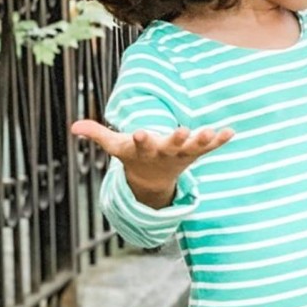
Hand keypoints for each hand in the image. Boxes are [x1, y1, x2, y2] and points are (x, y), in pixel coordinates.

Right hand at [71, 120, 233, 207]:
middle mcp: (165, 152)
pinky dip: (220, 141)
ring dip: (203, 140)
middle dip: (176, 138)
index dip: (141, 139)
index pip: (142, 144)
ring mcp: (182, 154)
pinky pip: (210, 148)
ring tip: (211, 131)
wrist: (153, 180)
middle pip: (171, 146)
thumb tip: (74, 127)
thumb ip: (98, 135)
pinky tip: (231, 131)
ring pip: (193, 147)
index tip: (140, 133)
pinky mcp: (195, 153)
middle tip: (182, 130)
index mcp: (145, 150)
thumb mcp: (116, 146)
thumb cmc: (134, 156)